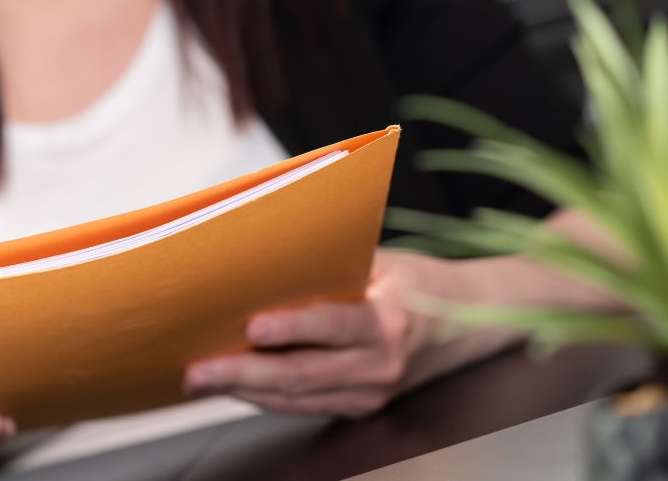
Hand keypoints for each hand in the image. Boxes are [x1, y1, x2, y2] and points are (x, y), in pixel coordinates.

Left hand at [182, 249, 440, 417]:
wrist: (467, 322)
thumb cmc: (418, 284)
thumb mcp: (382, 262)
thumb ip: (331, 267)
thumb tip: (267, 261)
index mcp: (389, 321)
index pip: (334, 326)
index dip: (291, 327)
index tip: (252, 326)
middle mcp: (381, 364)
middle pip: (303, 374)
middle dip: (244, 372)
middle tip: (200, 368)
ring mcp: (371, 393)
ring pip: (297, 398)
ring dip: (244, 390)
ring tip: (203, 379)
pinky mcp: (361, 406)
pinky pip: (305, 405)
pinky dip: (265, 397)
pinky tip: (236, 386)